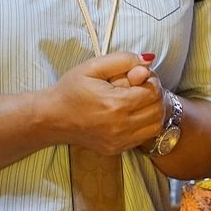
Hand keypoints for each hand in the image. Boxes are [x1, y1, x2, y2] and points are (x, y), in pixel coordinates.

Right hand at [42, 52, 162, 154]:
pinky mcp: (116, 150)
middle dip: (155, 95)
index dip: (151, 80)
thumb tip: (147, 62)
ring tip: (139, 100)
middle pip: (158, 110)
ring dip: (153, 111)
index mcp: (115, 104)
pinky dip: (145, 124)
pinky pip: (143, 137)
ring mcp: (119, 141)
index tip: (139, 75)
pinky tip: (131, 114)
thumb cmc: (71, 89)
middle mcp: (120, 127)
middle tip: (141, 87)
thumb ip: (123, 60)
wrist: (52, 118)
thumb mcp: (93, 66)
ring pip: (155, 126)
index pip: (153, 92)